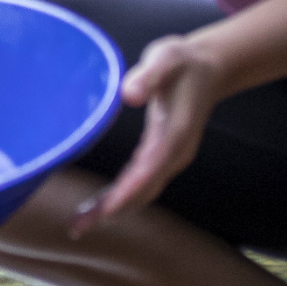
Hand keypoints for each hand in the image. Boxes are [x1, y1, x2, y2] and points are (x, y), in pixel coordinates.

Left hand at [69, 31, 225, 230]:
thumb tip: (128, 94)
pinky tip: (96, 207)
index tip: (106, 209)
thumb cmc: (182, 61)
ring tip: (79, 225)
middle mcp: (176, 152)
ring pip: (141, 192)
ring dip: (112, 210)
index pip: (152, 167)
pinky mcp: (162, 157)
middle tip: (78, 227)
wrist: (208, 68)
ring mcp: (170, 157)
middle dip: (113, 210)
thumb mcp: (167, 57)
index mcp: (177, 131)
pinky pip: (140, 184)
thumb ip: (149, 74)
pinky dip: (118, 198)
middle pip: (144, 189)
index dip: (129, 190)